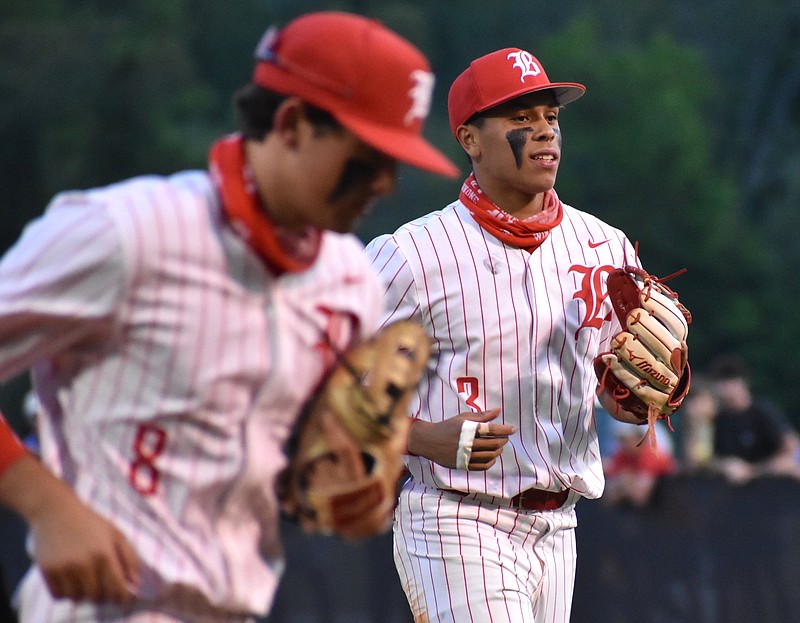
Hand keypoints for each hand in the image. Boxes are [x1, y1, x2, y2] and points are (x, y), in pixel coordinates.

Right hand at [1, 456, 138, 602]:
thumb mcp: (116, 534)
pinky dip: (66, 593)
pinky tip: (72, 581)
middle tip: (104, 587)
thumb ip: (129, 558)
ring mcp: (64, 569)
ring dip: (84, 594)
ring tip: (86, 581)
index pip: (116, 588)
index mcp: (104, 554)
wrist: (57, 512)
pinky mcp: (47, 571)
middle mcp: (84, 564)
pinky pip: (59, 596)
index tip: (124, 597)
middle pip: (97, 597)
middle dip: (103, 595)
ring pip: (77, 599)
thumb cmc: (91, 523)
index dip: (122, 597)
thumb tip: (135, 583)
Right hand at [407, 408, 514, 469]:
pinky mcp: (463, 465)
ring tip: (499, 446)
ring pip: (490, 455)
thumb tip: (498, 410)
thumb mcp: (463, 418)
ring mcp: (465, 455)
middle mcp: (467, 443)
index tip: (512, 429)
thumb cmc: (448, 427)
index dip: (504, 429)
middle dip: (503, 440)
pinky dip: (491, 462)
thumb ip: (482, 416)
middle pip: (493, 443)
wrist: (429, 441)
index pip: (491, 429)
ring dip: (498, 451)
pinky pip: (482, 466)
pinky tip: (492, 457)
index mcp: (468, 429)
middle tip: (505, 437)